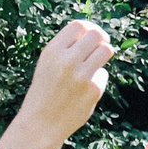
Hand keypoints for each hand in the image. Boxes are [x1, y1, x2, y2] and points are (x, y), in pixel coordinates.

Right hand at [0, 20, 114, 148]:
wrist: (41, 122)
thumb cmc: (46, 90)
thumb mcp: (48, 64)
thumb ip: (66, 48)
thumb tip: (94, 33)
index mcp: (53, 51)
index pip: (78, 26)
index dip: (90, 27)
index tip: (94, 34)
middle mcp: (67, 60)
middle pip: (97, 35)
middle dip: (102, 39)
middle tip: (101, 46)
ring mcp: (81, 75)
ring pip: (106, 51)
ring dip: (104, 55)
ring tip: (94, 65)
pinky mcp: (93, 89)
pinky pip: (103, 74)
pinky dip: (98, 79)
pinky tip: (85, 90)